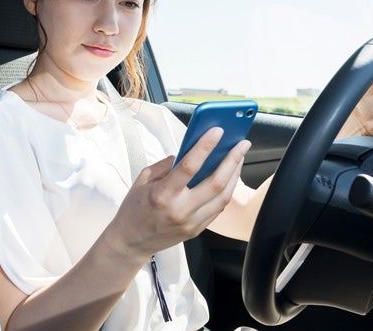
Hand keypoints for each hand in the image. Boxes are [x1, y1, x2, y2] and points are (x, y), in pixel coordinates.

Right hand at [104, 127, 250, 258]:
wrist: (130, 242)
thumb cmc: (134, 208)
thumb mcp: (143, 179)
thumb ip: (167, 165)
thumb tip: (191, 152)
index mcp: (162, 195)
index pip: (189, 166)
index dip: (205, 146)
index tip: (218, 131)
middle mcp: (179, 210)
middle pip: (216, 183)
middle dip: (232, 160)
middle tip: (242, 144)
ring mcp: (190, 223)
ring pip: (223, 197)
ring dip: (235, 175)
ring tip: (239, 158)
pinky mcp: (196, 230)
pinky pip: (218, 208)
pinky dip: (226, 190)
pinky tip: (230, 177)